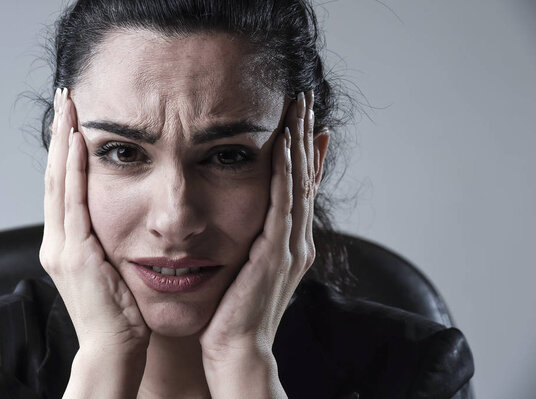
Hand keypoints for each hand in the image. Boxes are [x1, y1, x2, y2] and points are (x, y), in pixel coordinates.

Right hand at [39, 88, 150, 354]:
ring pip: (59, 183)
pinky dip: (74, 171)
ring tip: (69, 108)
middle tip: (65, 99)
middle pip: (55, 177)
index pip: (62, 187)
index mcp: (65, 243)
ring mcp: (63, 247)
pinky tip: (79, 144)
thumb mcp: (108, 267)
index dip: (65, 151)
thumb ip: (105, 240)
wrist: (114, 346)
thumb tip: (117, 217)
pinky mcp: (76, 255)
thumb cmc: (119, 310)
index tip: (72, 120)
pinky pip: (74, 203)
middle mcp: (57, 241)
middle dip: (60, 136)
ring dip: (64, 143)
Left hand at [199, 91, 316, 395]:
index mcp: (292, 244)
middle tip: (305, 101)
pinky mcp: (277, 251)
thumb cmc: (235, 312)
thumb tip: (246, 223)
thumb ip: (254, 243)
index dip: (307, 154)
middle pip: (306, 177)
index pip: (301, 188)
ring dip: (299, 142)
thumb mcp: (248, 269)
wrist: (237, 348)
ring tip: (299, 108)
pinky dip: (285, 170)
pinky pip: (282, 201)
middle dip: (306, 136)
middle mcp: (299, 240)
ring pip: (299, 182)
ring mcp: (292, 245)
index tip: (306, 123)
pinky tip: (283, 142)